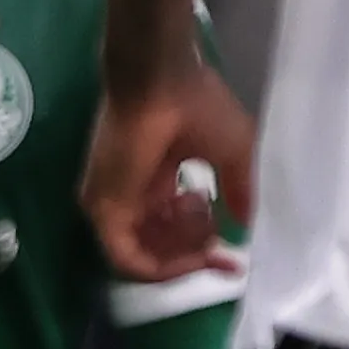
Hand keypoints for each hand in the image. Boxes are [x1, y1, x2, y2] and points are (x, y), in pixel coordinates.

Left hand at [89, 47, 257, 283]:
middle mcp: (132, 194)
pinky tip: (194, 255)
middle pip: (160, 248)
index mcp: (155, 179)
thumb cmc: (197, 106)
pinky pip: (130, 260)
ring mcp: (115, 203)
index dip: (205, 249)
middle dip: (197, 252)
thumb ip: (240, 192)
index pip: (173, 229)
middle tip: (220, 237)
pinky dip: (164, 267)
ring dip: (186, 256)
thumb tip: (244, 227)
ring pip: (147, 258)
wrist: (162, 81)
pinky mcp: (103, 210)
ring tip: (207, 225)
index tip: (233, 260)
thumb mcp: (234, 153)